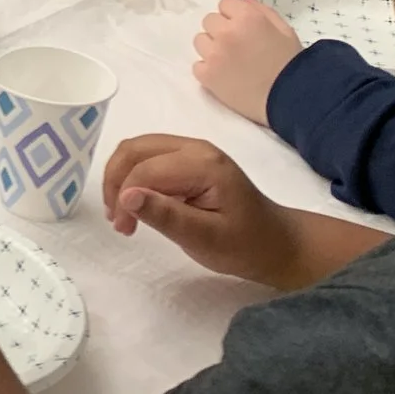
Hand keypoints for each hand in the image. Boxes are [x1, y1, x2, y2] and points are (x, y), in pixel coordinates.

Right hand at [103, 135, 313, 288]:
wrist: (278, 244)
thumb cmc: (245, 246)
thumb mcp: (206, 238)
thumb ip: (166, 216)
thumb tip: (126, 196)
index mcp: (203, 164)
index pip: (145, 170)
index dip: (124, 198)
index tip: (124, 230)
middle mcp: (195, 148)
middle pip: (135, 149)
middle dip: (116, 182)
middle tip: (117, 220)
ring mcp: (193, 151)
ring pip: (138, 151)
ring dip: (121, 179)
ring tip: (123, 215)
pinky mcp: (189, 160)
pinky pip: (149, 158)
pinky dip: (133, 178)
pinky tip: (137, 205)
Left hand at [193, 0, 301, 125]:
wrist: (289, 98)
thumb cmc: (291, 63)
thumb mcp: (284, 31)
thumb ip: (262, 12)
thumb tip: (244, 1)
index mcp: (247, 17)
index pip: (225, 3)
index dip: (233, 15)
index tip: (242, 27)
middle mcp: (226, 32)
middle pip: (209, 20)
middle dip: (221, 29)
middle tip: (237, 45)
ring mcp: (214, 54)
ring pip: (200, 40)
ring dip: (211, 47)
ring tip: (229, 60)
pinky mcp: (206, 75)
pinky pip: (197, 65)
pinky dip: (208, 69)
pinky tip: (224, 75)